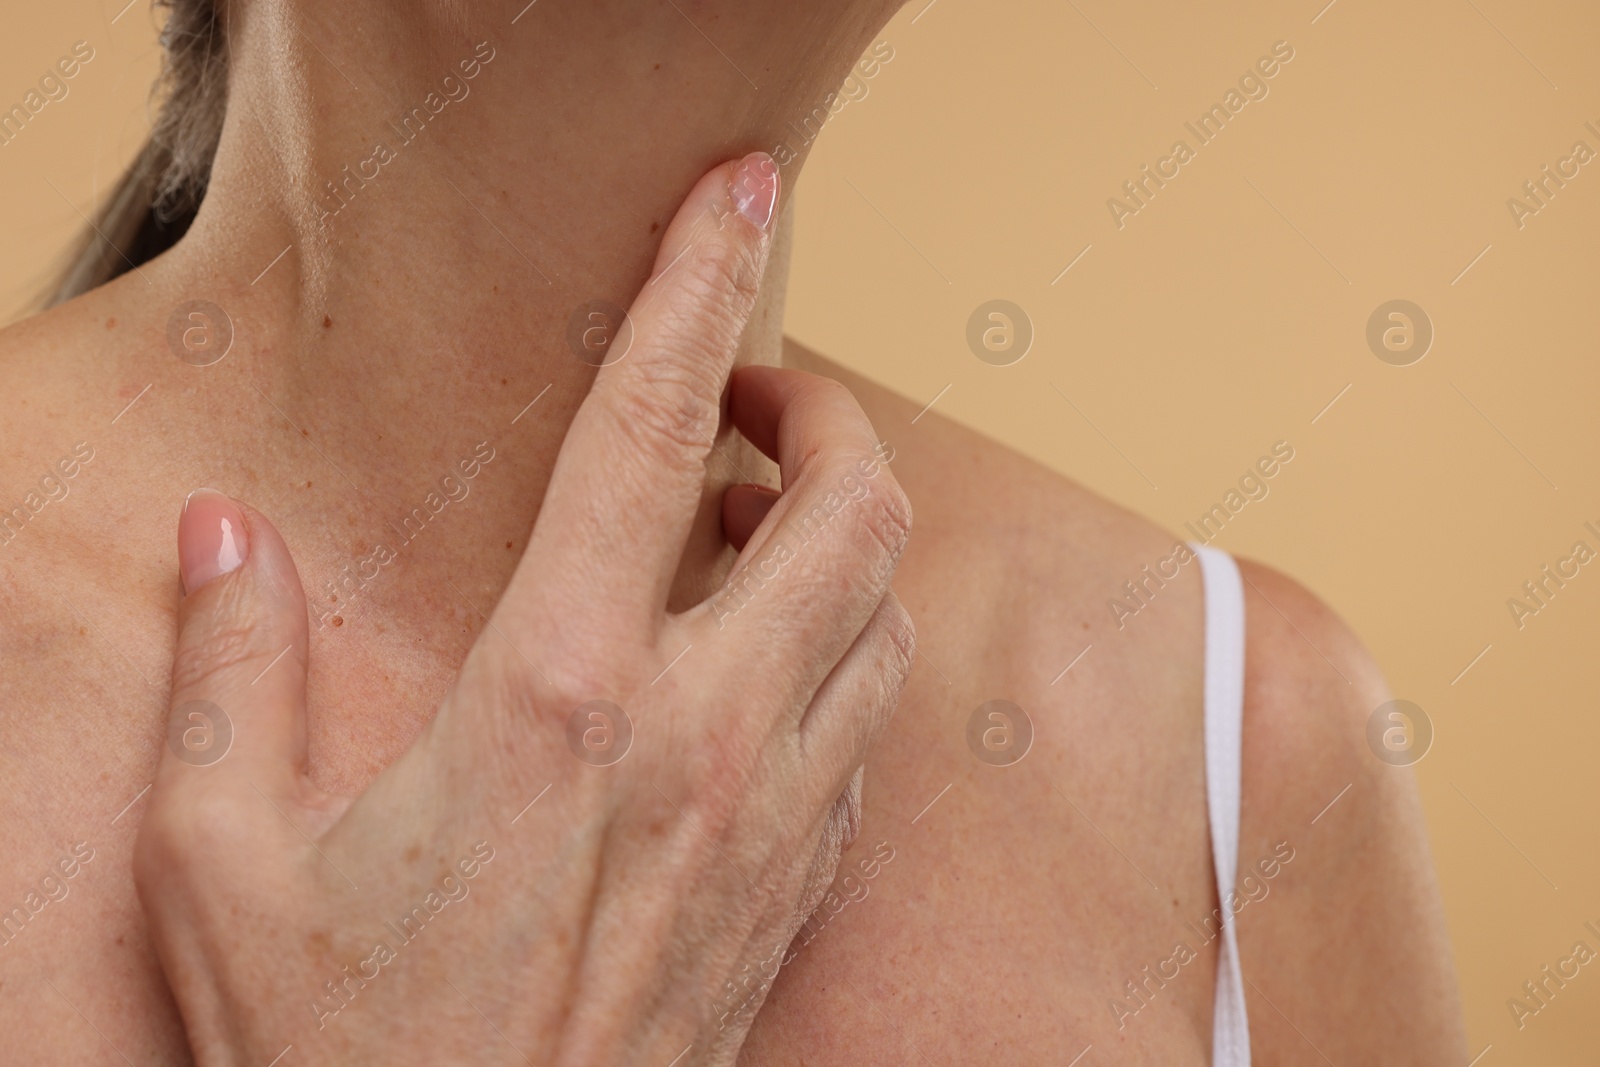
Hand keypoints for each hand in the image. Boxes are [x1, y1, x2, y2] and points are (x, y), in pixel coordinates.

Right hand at [136, 153, 914, 1066]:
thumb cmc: (345, 1052)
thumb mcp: (222, 864)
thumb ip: (229, 672)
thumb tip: (226, 536)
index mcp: (558, 699)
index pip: (648, 434)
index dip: (695, 289)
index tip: (734, 197)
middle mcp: (701, 742)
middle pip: (854, 512)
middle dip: (829, 418)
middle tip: (748, 409)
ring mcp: (772, 822)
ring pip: (883, 617)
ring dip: (843, 540)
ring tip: (749, 531)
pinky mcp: (798, 893)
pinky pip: (865, 731)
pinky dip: (837, 658)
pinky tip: (757, 670)